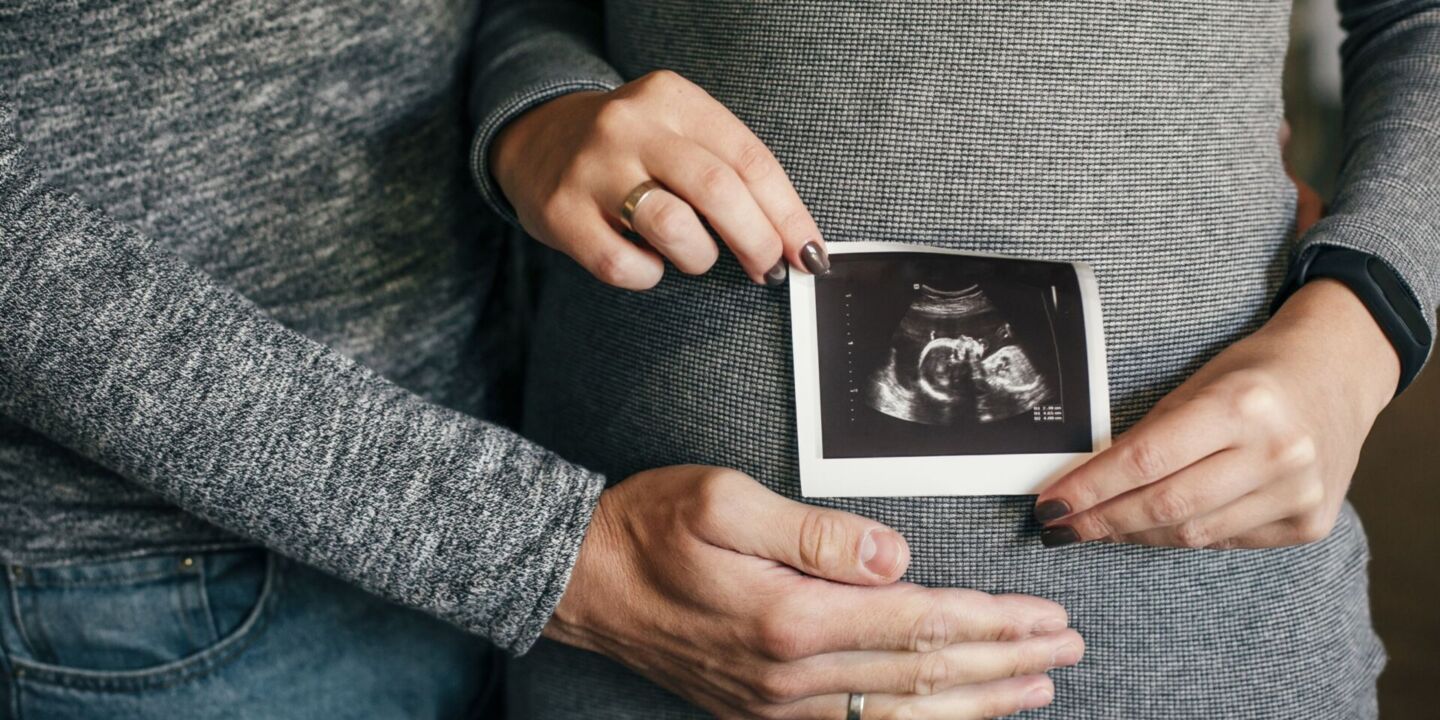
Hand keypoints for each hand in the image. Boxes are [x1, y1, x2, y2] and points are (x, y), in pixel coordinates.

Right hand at [490, 70, 828, 289]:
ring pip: (672, 227)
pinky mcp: (561, 212)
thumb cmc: (631, 150)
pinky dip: (648, 275)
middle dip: (757, 241)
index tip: (809, 255)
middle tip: (768, 271)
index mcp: (672, 99)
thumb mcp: (679, 133)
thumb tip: (791, 241)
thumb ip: (730, 171)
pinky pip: (622, 264)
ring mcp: (593, 168)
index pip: (749, 159)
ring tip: (694, 258)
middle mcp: (631, 125)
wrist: (535, 138)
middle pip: (718, 189)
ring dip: (699, 258)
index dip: (788, 214)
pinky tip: (646, 262)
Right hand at [552, 465, 1083, 718]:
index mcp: (790, 616)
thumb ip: (816, 533)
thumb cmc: (649, 529)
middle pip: (924, 675)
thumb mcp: (723, 500)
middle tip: (1067, 651)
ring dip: (976, 703)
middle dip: (1005, 663)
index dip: (992, 621)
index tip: (1046, 616)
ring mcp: (776, 703)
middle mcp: (790, 673)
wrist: (581, 583)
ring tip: (1034, 691)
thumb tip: (896, 555)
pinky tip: (950, 717)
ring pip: (900, 714)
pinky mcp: (763, 711)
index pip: (920, 623)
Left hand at [1032, 280, 1398, 548]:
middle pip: (1165, 505)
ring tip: (1102, 528)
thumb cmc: (1258, 374)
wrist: (1338, 375)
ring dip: (1137, 534)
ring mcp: (1298, 493)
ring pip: (1192, 533)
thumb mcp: (1199, 385)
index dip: (1089, 488)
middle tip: (1064, 527)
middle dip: (1102, 520)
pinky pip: (1227, 541)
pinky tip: (1161, 526)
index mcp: (1241, 405)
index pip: (1144, 460)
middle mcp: (1276, 453)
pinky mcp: (1310, 523)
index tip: (1051, 505)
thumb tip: (1086, 482)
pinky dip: (1187, 534)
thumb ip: (1149, 435)